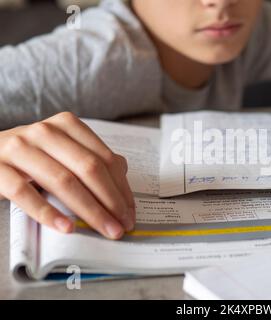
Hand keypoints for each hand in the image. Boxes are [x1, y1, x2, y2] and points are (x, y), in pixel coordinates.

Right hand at [0, 112, 134, 238]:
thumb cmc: (32, 156)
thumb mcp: (62, 150)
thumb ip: (91, 158)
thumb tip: (123, 178)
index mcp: (67, 125)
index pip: (105, 159)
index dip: (122, 188)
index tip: (130, 213)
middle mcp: (45, 132)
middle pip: (89, 168)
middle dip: (111, 201)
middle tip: (123, 226)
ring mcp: (19, 147)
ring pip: (63, 181)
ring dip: (89, 210)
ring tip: (105, 230)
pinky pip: (24, 192)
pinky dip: (48, 212)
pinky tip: (67, 227)